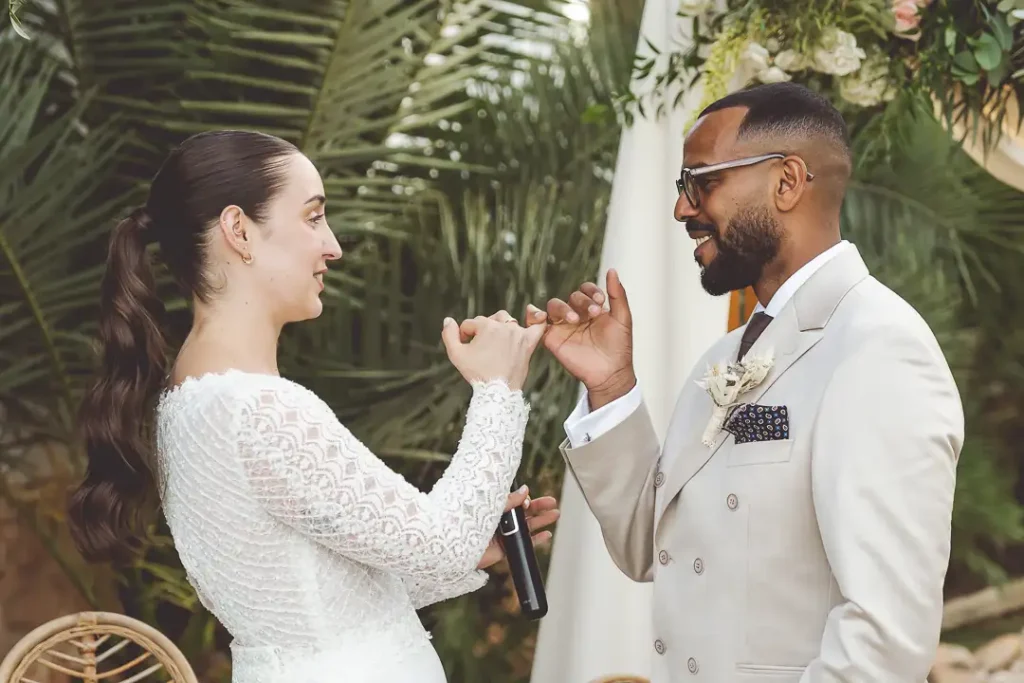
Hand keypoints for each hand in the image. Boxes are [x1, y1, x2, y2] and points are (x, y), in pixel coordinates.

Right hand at [441, 310, 545, 389]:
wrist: (498, 391)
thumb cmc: (477, 373)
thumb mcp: (456, 354)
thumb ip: (449, 334)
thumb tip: (448, 320)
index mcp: (486, 326)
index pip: (471, 323)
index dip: (464, 336)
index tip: (466, 349)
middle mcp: (504, 326)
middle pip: (489, 319)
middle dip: (481, 330)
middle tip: (480, 348)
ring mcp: (518, 334)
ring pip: (507, 320)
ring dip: (499, 327)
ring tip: (494, 342)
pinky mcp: (529, 343)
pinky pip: (538, 326)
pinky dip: (537, 319)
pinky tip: (534, 313)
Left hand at [477, 485, 559, 570]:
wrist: (461, 548)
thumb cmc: (470, 524)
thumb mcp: (493, 507)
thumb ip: (510, 500)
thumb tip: (525, 490)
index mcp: (495, 508)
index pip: (515, 501)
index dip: (525, 500)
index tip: (530, 500)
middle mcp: (501, 521)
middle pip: (524, 512)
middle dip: (539, 507)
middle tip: (552, 502)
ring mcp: (504, 534)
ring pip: (528, 526)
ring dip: (542, 520)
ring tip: (555, 514)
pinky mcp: (506, 548)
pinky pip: (525, 543)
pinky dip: (537, 539)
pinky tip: (546, 534)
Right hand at [527, 269, 635, 409]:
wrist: (609, 373)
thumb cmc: (619, 348)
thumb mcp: (622, 318)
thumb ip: (617, 294)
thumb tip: (612, 270)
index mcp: (593, 309)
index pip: (585, 290)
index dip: (591, 291)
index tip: (601, 301)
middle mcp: (577, 316)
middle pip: (571, 297)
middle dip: (581, 302)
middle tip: (593, 314)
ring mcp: (563, 326)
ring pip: (554, 305)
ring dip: (563, 308)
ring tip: (575, 320)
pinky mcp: (552, 338)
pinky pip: (537, 322)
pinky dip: (534, 314)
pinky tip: (541, 316)